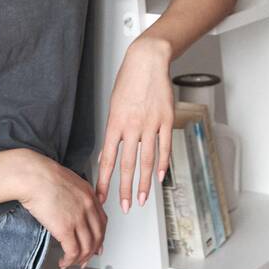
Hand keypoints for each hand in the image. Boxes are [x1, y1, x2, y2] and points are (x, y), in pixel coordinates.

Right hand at [15, 151, 107, 268]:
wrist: (32, 176)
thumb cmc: (42, 176)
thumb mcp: (66, 182)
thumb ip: (73, 195)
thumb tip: (69, 207)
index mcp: (89, 195)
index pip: (102, 221)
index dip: (100, 236)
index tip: (97, 245)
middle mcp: (88, 207)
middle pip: (98, 236)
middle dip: (92, 251)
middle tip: (85, 259)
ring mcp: (78, 218)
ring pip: (87, 246)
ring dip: (80, 259)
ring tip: (72, 263)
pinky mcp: (65, 228)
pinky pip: (73, 251)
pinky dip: (70, 260)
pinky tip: (64, 262)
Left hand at [95, 38, 174, 214]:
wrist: (147, 61)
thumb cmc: (129, 81)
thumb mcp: (113, 106)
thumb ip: (111, 133)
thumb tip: (105, 155)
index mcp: (116, 123)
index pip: (108, 159)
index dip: (104, 181)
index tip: (102, 197)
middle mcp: (132, 126)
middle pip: (128, 164)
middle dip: (124, 188)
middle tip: (124, 206)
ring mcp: (151, 124)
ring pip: (147, 159)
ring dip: (143, 182)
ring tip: (141, 198)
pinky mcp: (166, 120)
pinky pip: (165, 146)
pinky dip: (163, 163)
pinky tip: (159, 177)